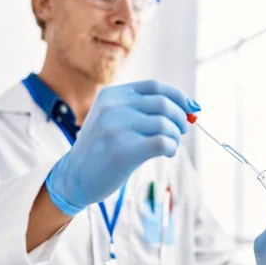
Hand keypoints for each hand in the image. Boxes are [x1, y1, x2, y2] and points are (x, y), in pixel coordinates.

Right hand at [45, 80, 200, 215]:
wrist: (73, 177)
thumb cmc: (101, 150)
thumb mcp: (111, 119)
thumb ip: (139, 110)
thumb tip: (186, 109)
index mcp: (111, 95)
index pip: (154, 87)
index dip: (178, 96)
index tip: (191, 108)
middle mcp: (113, 107)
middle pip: (163, 104)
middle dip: (180, 118)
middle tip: (182, 130)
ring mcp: (117, 128)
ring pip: (165, 124)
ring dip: (175, 136)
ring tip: (171, 145)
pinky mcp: (123, 151)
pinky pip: (162, 142)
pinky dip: (171, 147)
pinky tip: (168, 153)